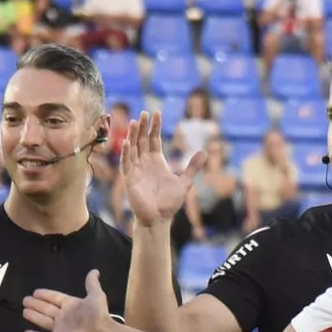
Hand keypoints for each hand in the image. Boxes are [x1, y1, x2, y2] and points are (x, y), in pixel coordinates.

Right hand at [21, 269, 113, 331]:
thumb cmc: (98, 315)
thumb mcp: (96, 295)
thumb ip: (92, 284)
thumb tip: (95, 271)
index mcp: (72, 305)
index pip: (55, 298)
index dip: (46, 295)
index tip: (36, 292)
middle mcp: (64, 317)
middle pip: (47, 309)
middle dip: (37, 305)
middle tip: (25, 300)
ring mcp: (59, 330)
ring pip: (43, 321)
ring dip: (34, 316)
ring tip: (24, 311)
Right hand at [121, 110, 203, 227]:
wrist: (159, 219)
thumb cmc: (169, 203)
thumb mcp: (185, 182)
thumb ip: (193, 167)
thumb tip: (205, 151)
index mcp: (157, 161)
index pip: (154, 139)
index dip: (154, 126)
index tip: (156, 112)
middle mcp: (145, 162)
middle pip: (142, 140)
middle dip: (142, 127)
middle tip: (144, 113)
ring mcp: (136, 170)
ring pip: (133, 148)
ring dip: (132, 135)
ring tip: (134, 121)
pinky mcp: (130, 179)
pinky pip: (126, 163)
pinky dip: (126, 153)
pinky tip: (127, 142)